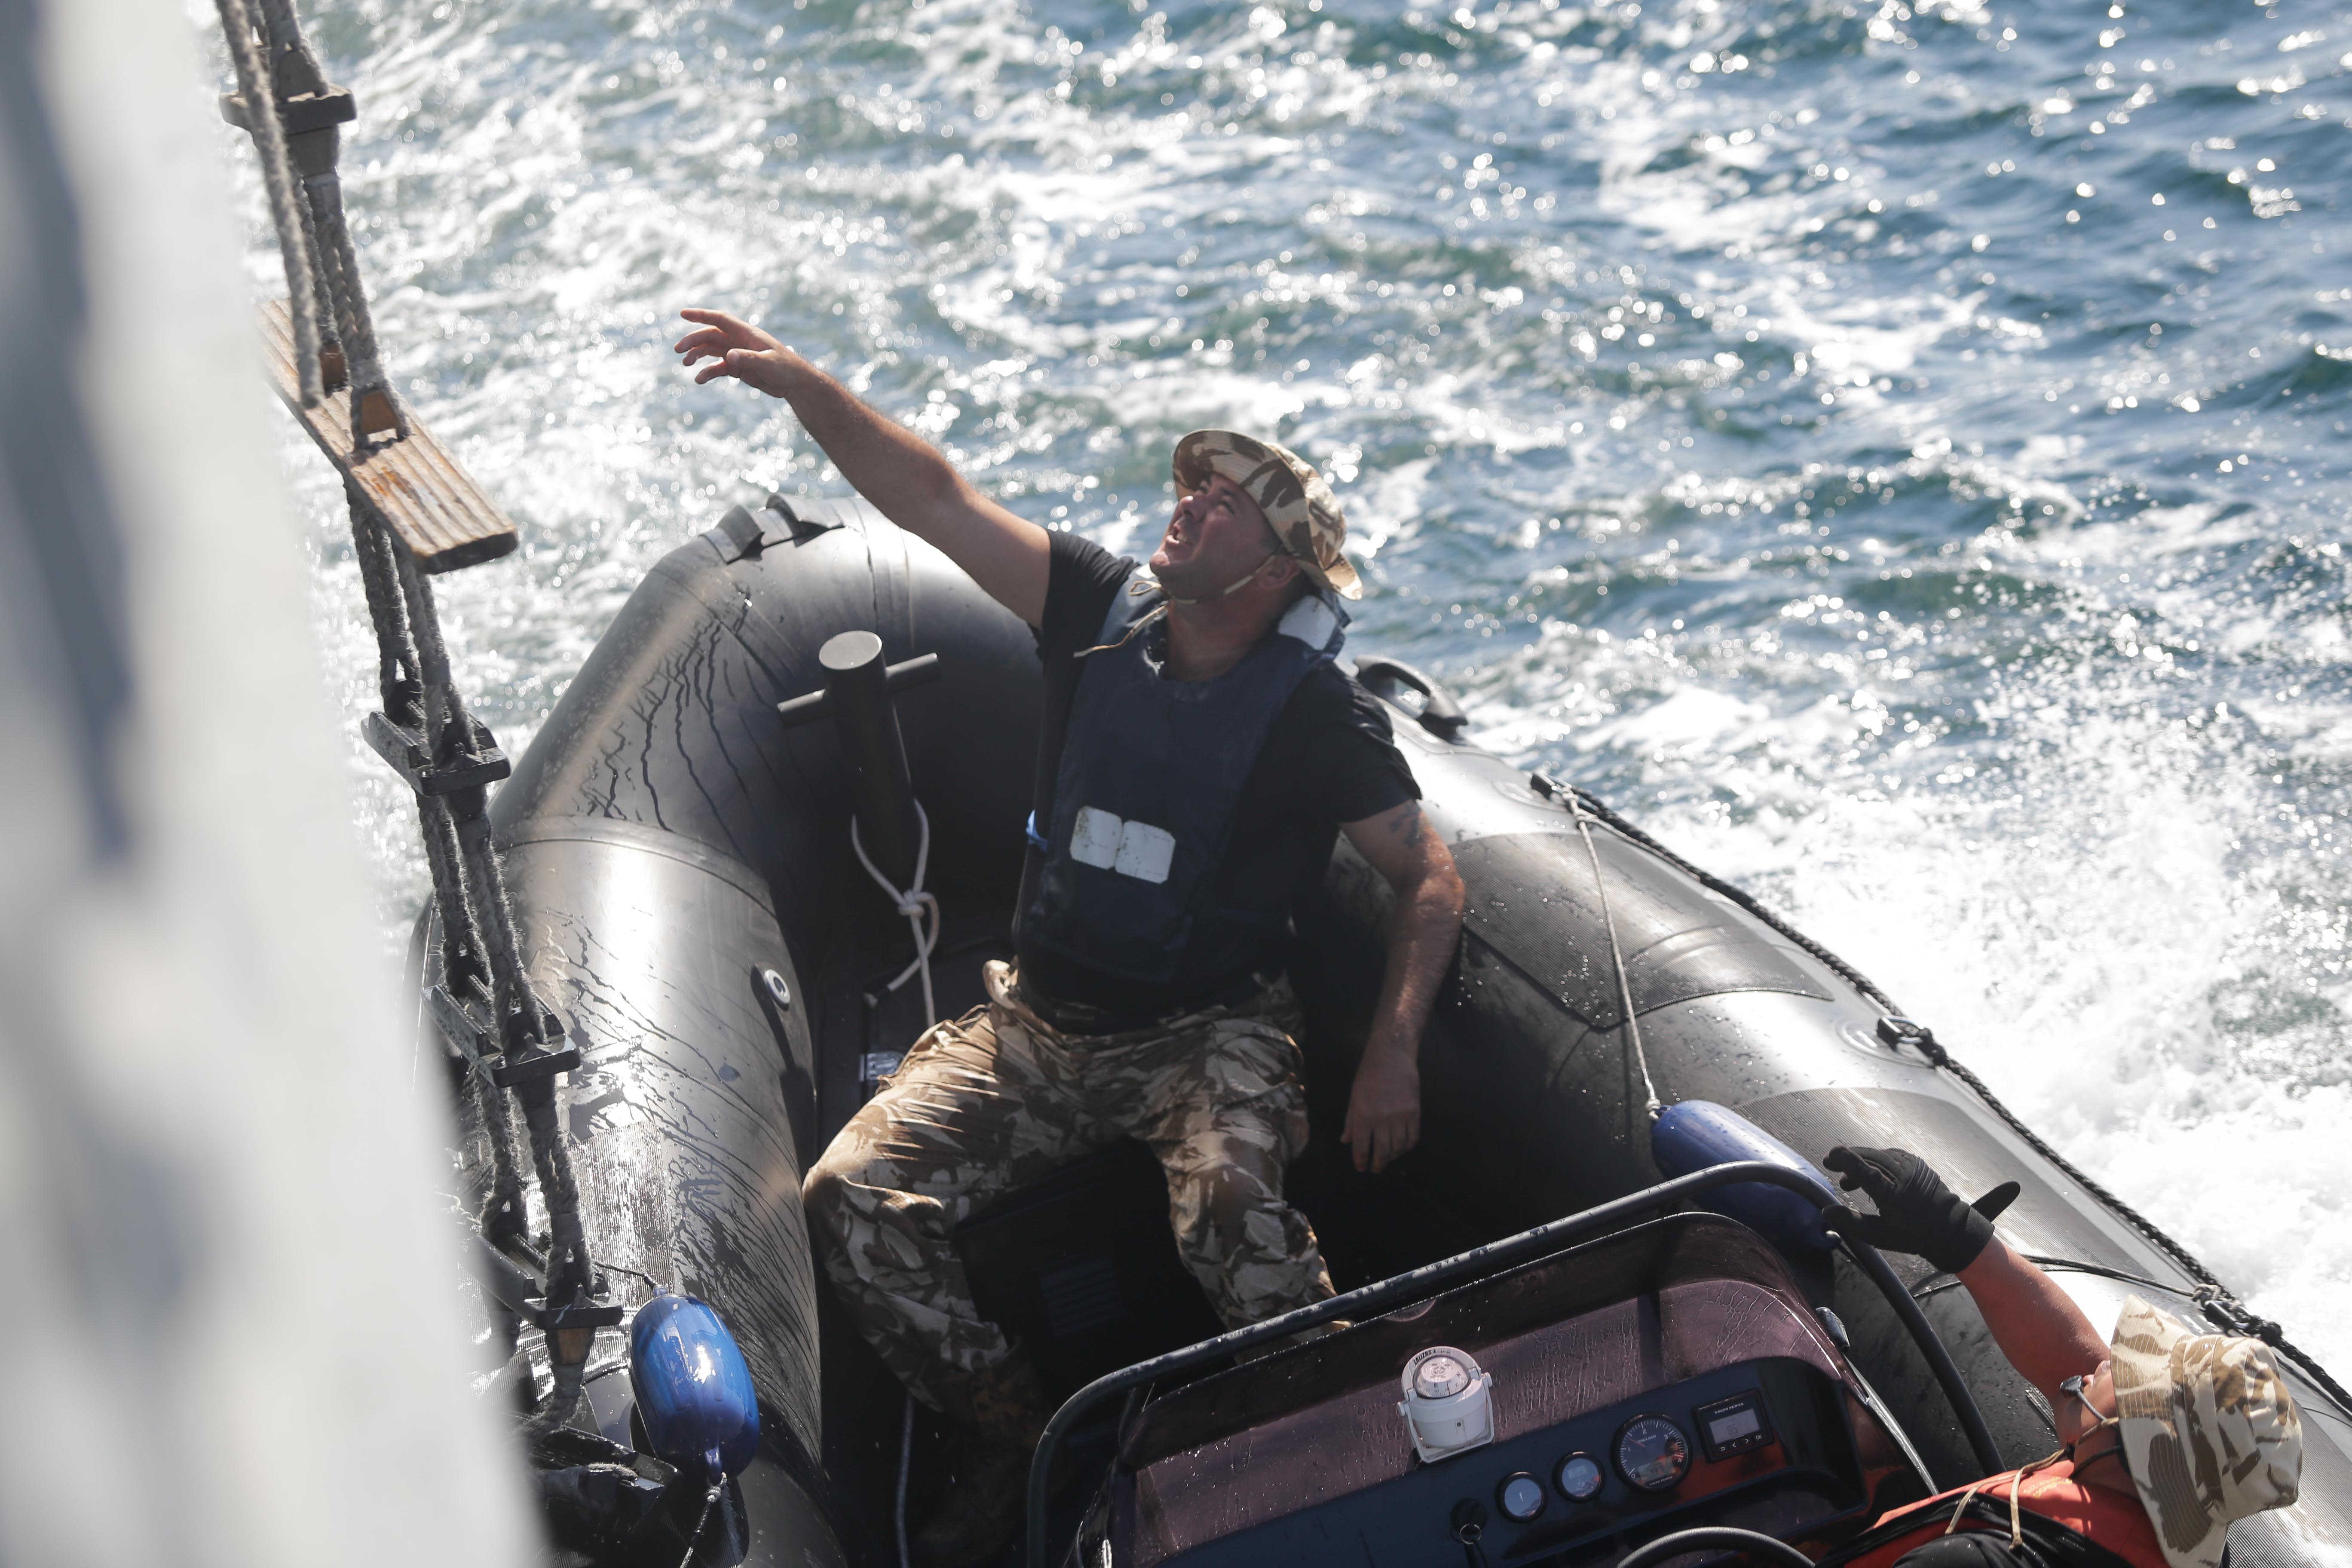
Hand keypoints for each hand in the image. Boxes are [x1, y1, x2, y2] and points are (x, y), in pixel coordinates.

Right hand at [674, 308, 799, 396]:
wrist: (795, 383)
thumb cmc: (786, 368)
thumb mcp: (768, 363)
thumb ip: (748, 359)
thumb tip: (728, 357)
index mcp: (746, 333)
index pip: (720, 320)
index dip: (701, 315)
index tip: (683, 313)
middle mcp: (738, 341)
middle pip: (710, 336)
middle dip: (693, 341)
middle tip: (678, 350)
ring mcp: (736, 354)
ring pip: (711, 350)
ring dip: (697, 355)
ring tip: (685, 363)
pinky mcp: (737, 368)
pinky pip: (717, 368)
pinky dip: (707, 372)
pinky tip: (699, 379)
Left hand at [1342, 1039, 1420, 1174]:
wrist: (1392, 1056)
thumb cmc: (1368, 1075)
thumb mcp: (1354, 1097)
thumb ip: (1350, 1121)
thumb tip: (1345, 1141)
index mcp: (1363, 1116)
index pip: (1362, 1147)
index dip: (1361, 1161)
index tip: (1361, 1168)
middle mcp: (1382, 1119)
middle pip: (1382, 1152)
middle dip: (1378, 1164)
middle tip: (1376, 1168)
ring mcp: (1401, 1117)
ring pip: (1399, 1147)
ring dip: (1393, 1157)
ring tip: (1388, 1157)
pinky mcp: (1415, 1112)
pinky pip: (1413, 1137)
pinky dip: (1407, 1146)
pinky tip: (1402, 1147)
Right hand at [1822, 1144, 2018, 1273]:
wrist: (1949, 1228)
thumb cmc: (1911, 1235)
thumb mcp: (1879, 1236)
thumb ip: (1851, 1222)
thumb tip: (1826, 1210)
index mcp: (1893, 1195)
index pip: (1866, 1172)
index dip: (1846, 1161)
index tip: (1830, 1157)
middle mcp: (1903, 1176)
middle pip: (1867, 1157)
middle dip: (1846, 1158)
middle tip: (1830, 1163)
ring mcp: (1911, 1166)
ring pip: (1876, 1154)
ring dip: (1859, 1161)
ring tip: (1850, 1182)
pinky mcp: (1915, 1162)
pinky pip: (1888, 1154)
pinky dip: (1874, 1160)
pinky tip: (1871, 1175)